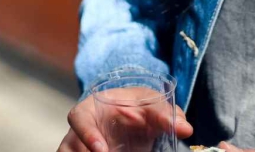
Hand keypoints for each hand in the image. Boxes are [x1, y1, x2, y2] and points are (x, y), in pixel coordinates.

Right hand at [58, 90, 191, 151]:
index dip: (87, 135)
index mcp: (90, 109)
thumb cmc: (138, 107)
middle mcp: (79, 131)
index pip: (78, 119)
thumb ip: (166, 115)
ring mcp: (78, 148)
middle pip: (69, 147)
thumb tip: (185, 128)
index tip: (102, 150)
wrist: (133, 116)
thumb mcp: (152, 106)